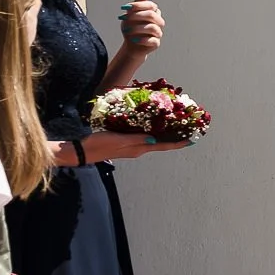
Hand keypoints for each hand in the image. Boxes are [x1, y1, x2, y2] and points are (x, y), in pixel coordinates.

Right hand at [63, 131, 191, 164]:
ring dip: (164, 133)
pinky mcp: (124, 141)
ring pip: (153, 139)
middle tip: (188, 129)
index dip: (178, 143)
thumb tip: (155, 140)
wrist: (81, 151)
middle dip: (175, 137)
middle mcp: (138, 148)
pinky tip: (152, 124)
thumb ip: (137, 140)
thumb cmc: (99, 145)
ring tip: (176, 125)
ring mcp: (131, 145)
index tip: (192, 140)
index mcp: (139, 149)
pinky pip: (142, 136)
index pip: (163, 146)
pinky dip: (151, 130)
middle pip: (161, 143)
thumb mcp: (119, 141)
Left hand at [117, 0, 163, 54]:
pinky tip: (134, 39)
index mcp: (154, 12)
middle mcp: (158, 22)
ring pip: (152, 28)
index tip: (125, 7)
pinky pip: (153, 41)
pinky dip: (142, 40)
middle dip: (136, 16)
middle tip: (124, 18)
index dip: (138, 5)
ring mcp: (158, 33)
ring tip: (126, 30)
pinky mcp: (156, 43)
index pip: (150, 5)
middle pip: (151, 15)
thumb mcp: (132, 12)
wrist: (131, 44)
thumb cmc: (132, 27)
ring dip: (137, 28)